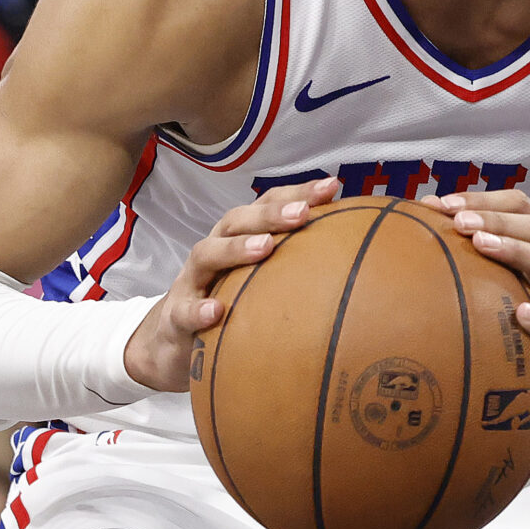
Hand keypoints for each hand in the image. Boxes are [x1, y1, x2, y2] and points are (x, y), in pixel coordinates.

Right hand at [125, 177, 342, 391]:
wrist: (170, 341)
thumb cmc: (228, 300)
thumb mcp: (260, 281)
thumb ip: (298, 267)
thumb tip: (358, 260)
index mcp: (239, 238)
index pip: (267, 205)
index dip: (297, 193)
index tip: (333, 187)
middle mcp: (215, 250)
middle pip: (238, 221)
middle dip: (271, 214)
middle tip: (303, 213)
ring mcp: (193, 281)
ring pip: (208, 254)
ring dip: (236, 249)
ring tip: (265, 248)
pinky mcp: (176, 316)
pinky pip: (184, 311)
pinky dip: (199, 309)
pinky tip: (216, 312)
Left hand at [434, 190, 529, 430]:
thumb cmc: (525, 327)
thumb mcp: (505, 287)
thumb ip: (476, 261)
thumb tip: (417, 231)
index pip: (522, 207)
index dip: (485, 200)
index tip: (443, 204)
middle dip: (496, 220)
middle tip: (459, 223)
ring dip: (516, 251)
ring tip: (481, 244)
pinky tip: (521, 315)